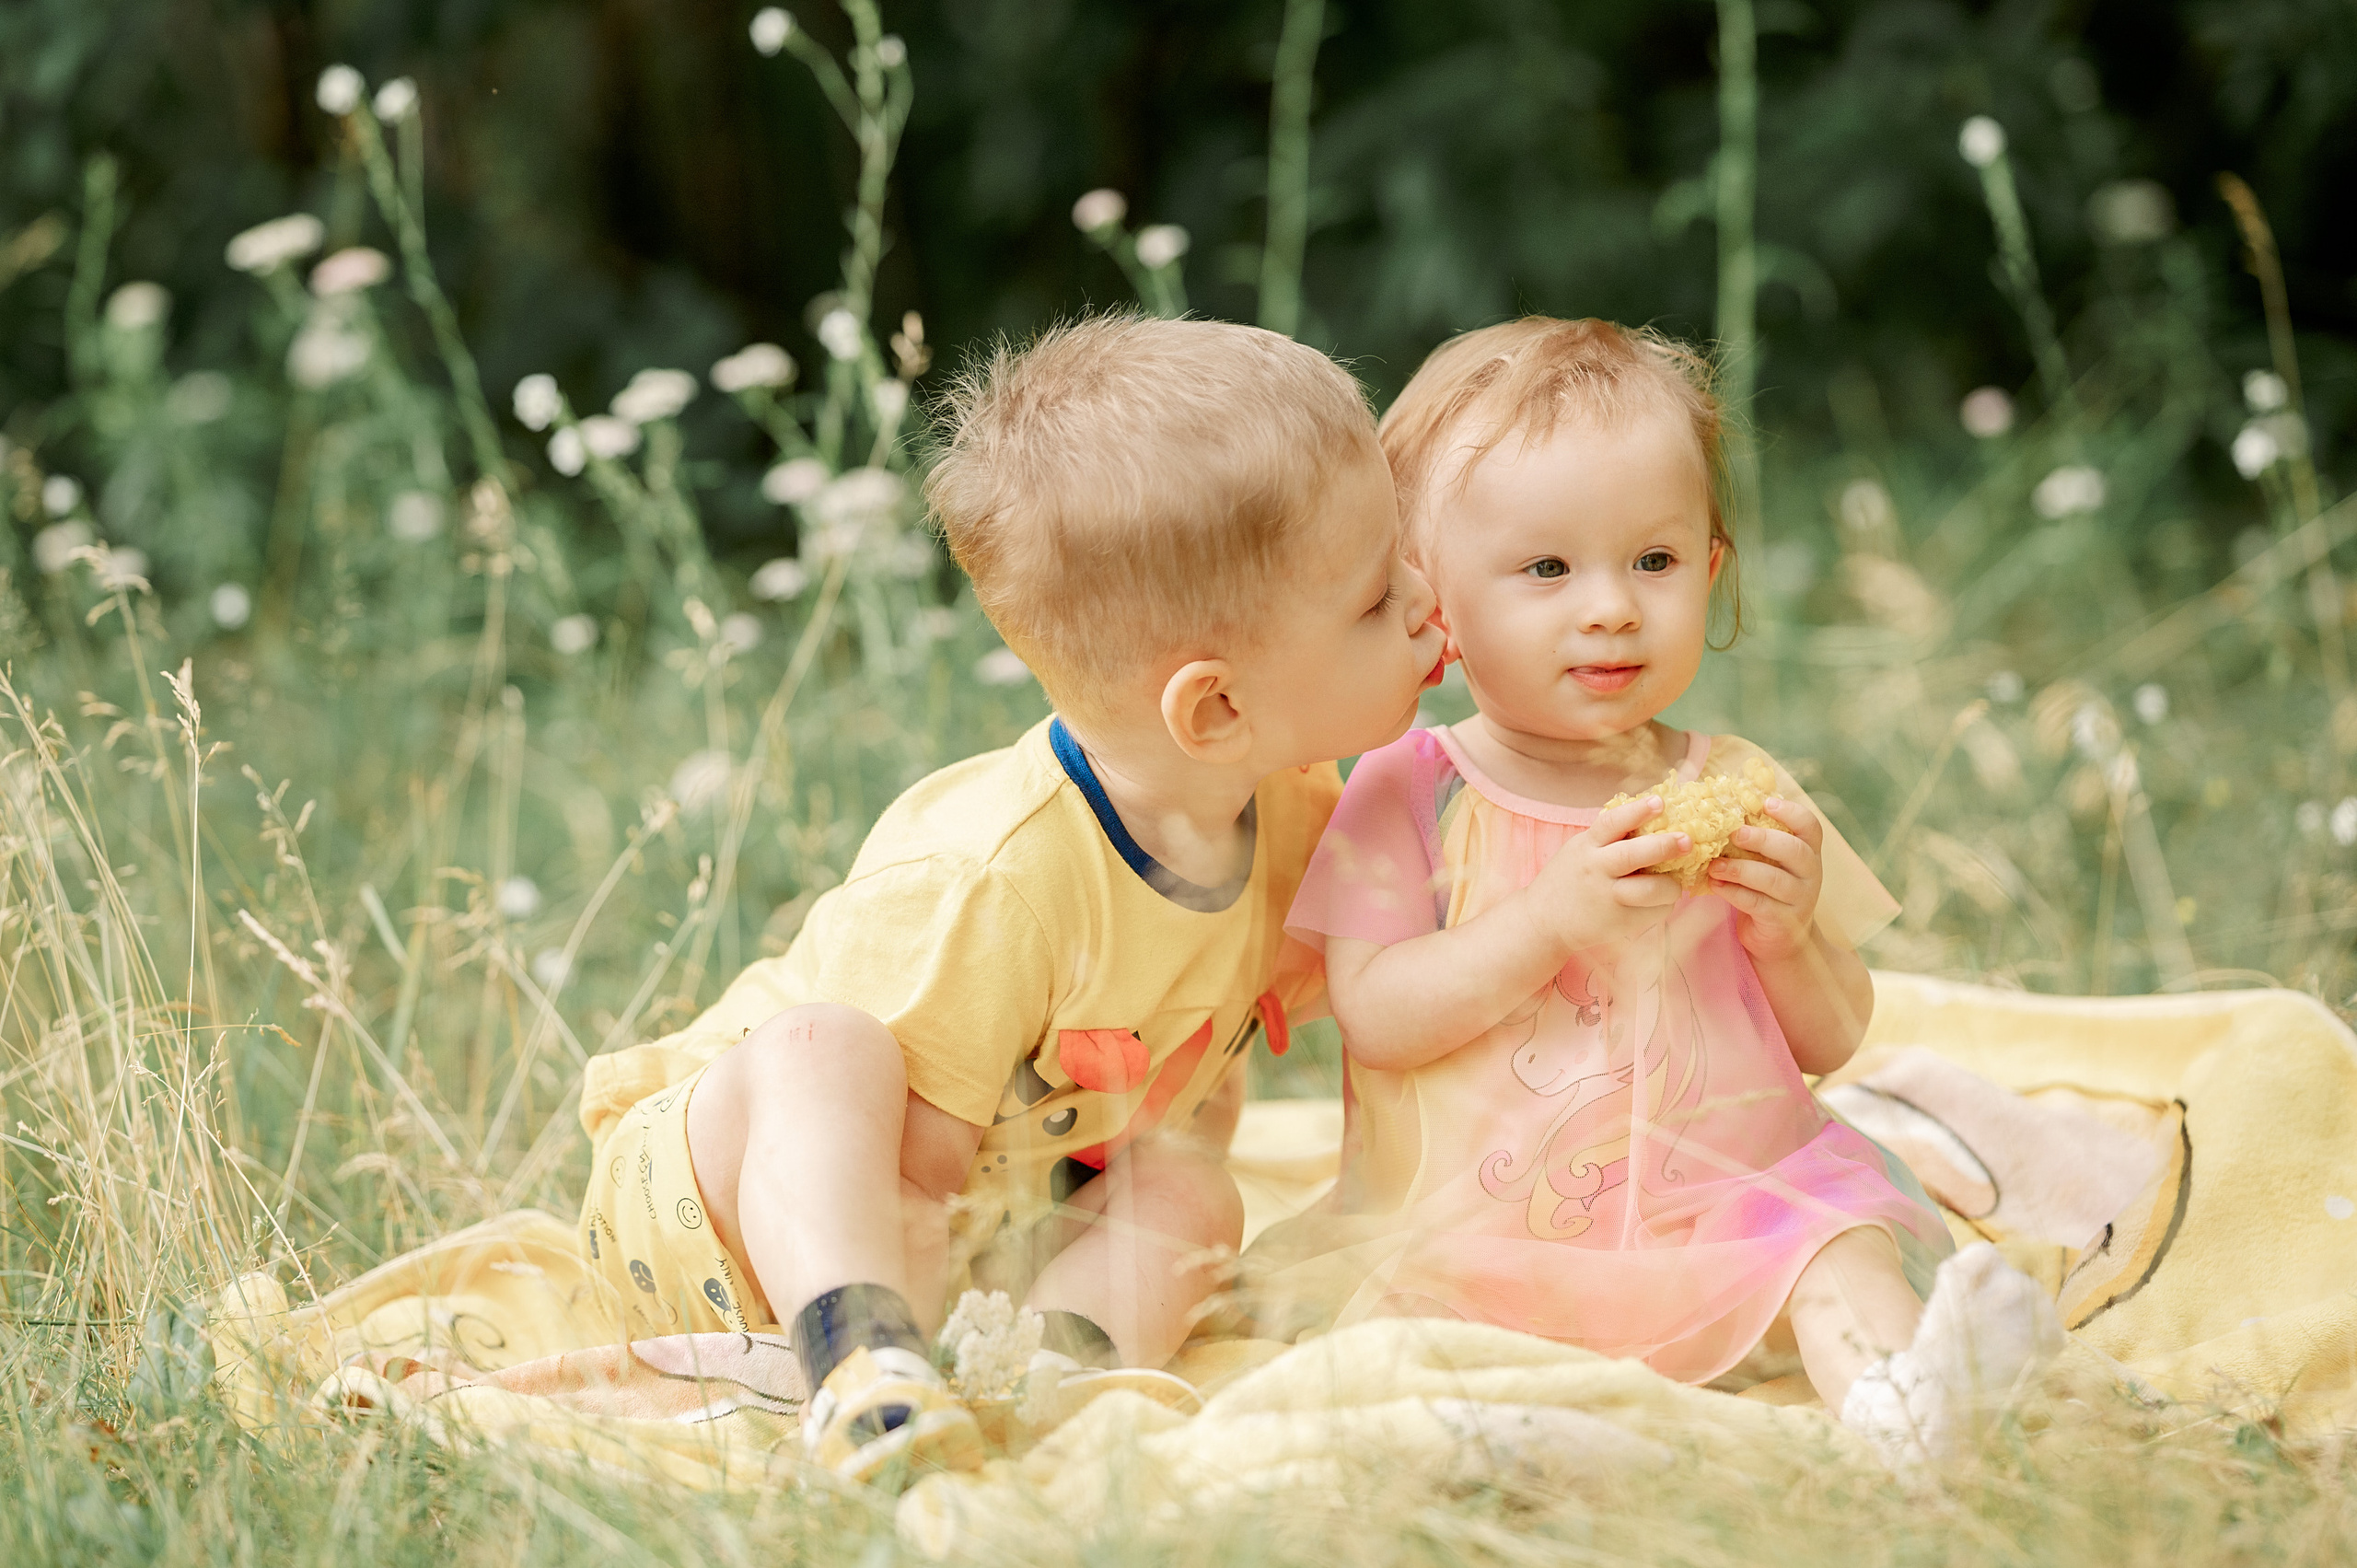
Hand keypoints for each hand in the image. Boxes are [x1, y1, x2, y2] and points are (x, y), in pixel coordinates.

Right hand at [1526, 794, 1688, 954]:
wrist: (1543, 921)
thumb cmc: (1570, 879)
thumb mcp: (1581, 850)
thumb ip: (1608, 839)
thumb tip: (1655, 820)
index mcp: (1587, 846)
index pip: (1612, 823)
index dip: (1637, 811)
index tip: (1659, 802)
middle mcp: (1596, 870)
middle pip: (1634, 855)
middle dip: (1664, 846)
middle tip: (1687, 841)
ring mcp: (1607, 898)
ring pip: (1650, 890)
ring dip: (1671, 886)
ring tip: (1674, 885)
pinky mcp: (1617, 922)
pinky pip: (1653, 913)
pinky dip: (1663, 906)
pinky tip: (1657, 902)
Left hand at [1708, 796, 1823, 959]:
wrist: (1781, 941)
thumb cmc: (1768, 891)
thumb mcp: (1770, 863)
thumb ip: (1756, 842)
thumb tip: (1719, 813)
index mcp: (1808, 852)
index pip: (1810, 826)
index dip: (1791, 812)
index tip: (1766, 804)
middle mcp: (1810, 873)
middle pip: (1794, 850)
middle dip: (1762, 839)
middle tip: (1733, 833)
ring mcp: (1799, 899)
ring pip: (1773, 879)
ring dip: (1740, 869)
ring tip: (1714, 865)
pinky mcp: (1782, 921)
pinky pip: (1757, 903)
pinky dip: (1733, 892)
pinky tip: (1715, 885)